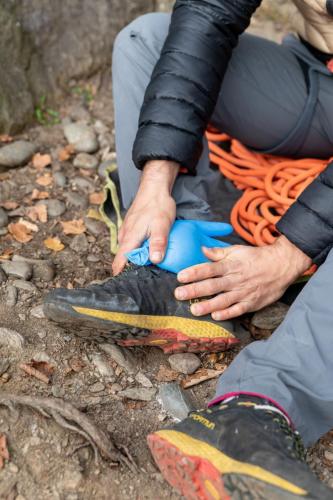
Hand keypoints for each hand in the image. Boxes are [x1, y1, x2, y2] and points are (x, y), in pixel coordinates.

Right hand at [112, 160, 177, 274]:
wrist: (154, 187)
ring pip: (126, 251)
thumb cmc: (158, 206)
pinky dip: (135, 251)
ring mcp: (126, 231)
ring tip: (143, 273)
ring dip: (132, 261)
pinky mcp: (131, 228)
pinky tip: (145, 254)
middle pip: (122, 259)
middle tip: (139, 284)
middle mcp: (124, 236)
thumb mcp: (162, 225)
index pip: (119, 262)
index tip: (125, 289)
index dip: (120, 276)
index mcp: (130, 238)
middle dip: (127, 271)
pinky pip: (130, 244)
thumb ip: (158, 242)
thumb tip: (154, 260)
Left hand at [175, 236, 311, 319]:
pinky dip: (227, 313)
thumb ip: (219, 252)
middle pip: (212, 285)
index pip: (209, 269)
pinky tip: (215, 316)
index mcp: (231, 265)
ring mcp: (244, 292)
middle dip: (194, 290)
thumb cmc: (257, 257)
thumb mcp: (237, 250)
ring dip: (207, 305)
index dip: (194, 272)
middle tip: (179, 294)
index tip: (180, 276)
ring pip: (223, 300)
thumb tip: (202, 249)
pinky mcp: (252, 302)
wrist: (282, 265)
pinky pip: (238, 309)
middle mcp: (236, 279)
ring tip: (193, 309)